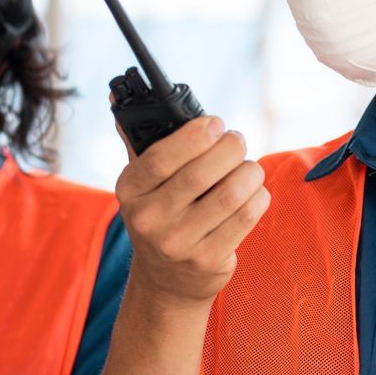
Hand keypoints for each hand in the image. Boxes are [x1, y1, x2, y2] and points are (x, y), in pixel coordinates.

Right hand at [116, 116, 269, 303]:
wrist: (166, 281)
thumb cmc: (160, 215)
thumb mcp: (141, 184)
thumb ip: (138, 141)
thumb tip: (118, 93)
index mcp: (130, 191)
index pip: (161, 157)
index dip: (195, 135)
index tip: (216, 124)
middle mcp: (149, 219)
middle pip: (201, 173)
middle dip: (230, 148)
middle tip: (237, 141)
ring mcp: (178, 243)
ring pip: (229, 194)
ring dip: (249, 172)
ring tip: (248, 168)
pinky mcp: (208, 260)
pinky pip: (245, 218)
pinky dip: (257, 197)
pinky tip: (253, 192)